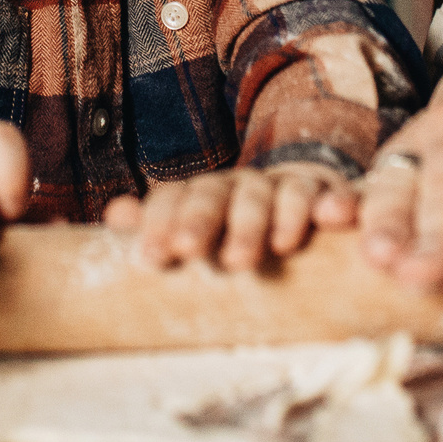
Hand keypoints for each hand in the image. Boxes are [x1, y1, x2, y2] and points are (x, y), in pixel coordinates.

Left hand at [102, 163, 356, 270]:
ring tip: (256, 254)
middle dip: (201, 219)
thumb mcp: (198, 230)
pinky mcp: (323, 193)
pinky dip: (329, 203)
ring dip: (259, 221)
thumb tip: (113, 215)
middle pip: (214, 193)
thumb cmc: (238, 228)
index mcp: (201, 194)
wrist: (304, 196)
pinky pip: (327, 194)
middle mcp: (237, 184)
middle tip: (190, 251)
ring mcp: (280, 185)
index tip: (150, 257)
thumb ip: (159, 225)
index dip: (159, 223)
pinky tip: (329, 218)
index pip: (172, 198)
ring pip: (266, 193)